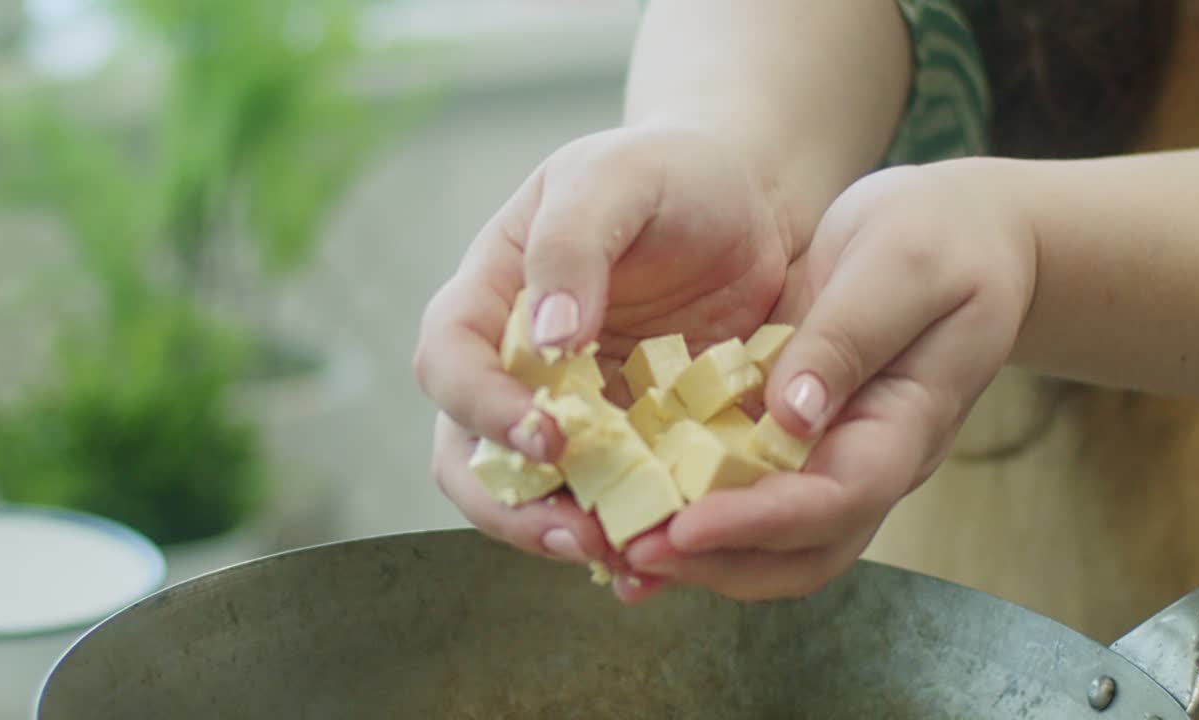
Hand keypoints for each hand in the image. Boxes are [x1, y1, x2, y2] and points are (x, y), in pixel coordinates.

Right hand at [413, 124, 796, 595]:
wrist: (748, 208)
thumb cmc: (670, 175)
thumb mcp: (618, 178)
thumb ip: (574, 245)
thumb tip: (546, 341)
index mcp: (491, 294)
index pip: (450, 362)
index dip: (482, 408)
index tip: (548, 436)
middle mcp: (513, 363)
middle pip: (468, 453)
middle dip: (510, 503)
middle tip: (577, 531)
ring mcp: (567, 410)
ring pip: (529, 493)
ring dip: (562, 531)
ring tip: (622, 552)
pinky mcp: (625, 442)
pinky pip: (607, 499)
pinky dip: (625, 528)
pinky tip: (662, 547)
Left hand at [625, 159, 1038, 600]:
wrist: (965, 237)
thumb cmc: (940, 237)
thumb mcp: (902, 263)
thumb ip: (849, 337)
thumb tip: (792, 417)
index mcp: (906, 423)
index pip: (838, 498)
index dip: (760, 521)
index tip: (684, 527)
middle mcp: (869, 460)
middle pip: (802, 551)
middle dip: (718, 562)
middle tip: (632, 552)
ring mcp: (832, 457)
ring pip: (773, 546)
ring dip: (701, 560)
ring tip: (621, 555)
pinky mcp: (793, 441)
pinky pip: (746, 498)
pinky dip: (693, 517)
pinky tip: (635, 515)